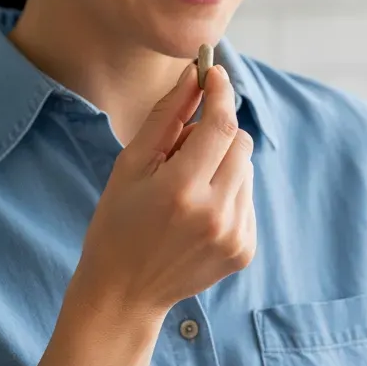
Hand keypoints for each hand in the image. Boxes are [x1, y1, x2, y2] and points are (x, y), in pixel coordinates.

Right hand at [73, 62, 255, 321]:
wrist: (124, 292)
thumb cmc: (118, 222)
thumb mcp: (131, 165)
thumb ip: (166, 116)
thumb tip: (194, 75)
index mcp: (181, 190)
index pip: (221, 125)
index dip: (220, 93)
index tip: (214, 73)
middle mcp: (215, 214)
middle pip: (241, 143)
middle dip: (217, 134)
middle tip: (181, 153)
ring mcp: (234, 236)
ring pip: (247, 169)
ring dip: (222, 166)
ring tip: (186, 190)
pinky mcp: (245, 250)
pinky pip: (247, 198)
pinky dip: (228, 194)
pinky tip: (197, 215)